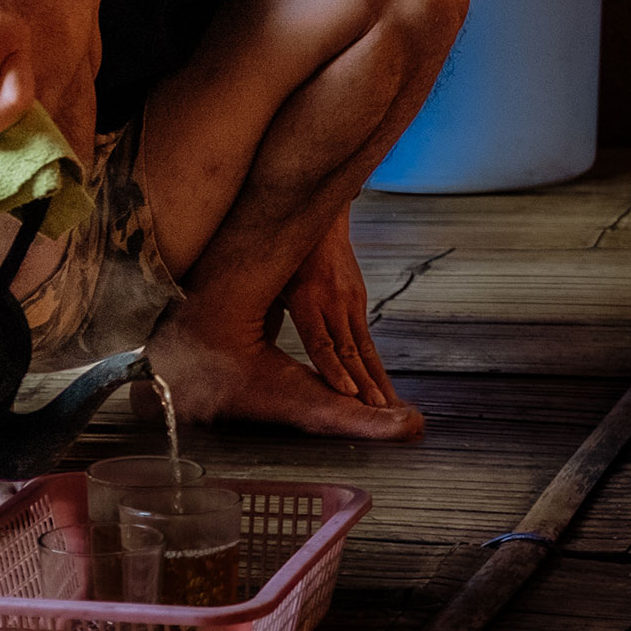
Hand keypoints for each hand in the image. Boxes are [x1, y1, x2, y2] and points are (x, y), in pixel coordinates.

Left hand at [281, 213, 395, 407]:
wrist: (321, 221)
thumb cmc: (287, 253)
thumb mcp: (271, 279)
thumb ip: (266, 311)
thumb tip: (241, 344)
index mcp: (307, 298)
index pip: (323, 343)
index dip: (334, 370)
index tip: (348, 393)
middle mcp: (333, 300)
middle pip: (350, 350)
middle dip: (364, 383)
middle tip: (378, 410)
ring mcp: (350, 299)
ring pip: (365, 346)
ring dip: (376, 378)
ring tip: (388, 405)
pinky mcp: (358, 298)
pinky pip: (366, 337)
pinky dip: (374, 363)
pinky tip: (381, 383)